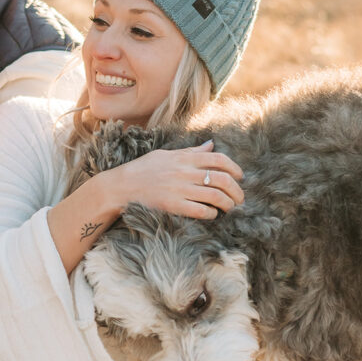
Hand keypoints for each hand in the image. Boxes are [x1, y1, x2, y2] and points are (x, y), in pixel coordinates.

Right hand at [104, 140, 243, 219]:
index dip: (235, 168)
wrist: (121, 186)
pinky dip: (212, 214)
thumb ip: (191, 152)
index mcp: (184, 159)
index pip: (219, 160)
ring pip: (216, 196)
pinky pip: (201, 211)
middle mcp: (185, 173)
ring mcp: (180, 190)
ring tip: (229, 208)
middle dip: (236, 191)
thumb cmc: (143, 169)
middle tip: (240, 198)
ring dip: (228, 204)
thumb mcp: (167, 155)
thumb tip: (211, 145)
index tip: (240, 177)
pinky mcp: (173, 206)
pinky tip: (212, 215)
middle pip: (222, 179)